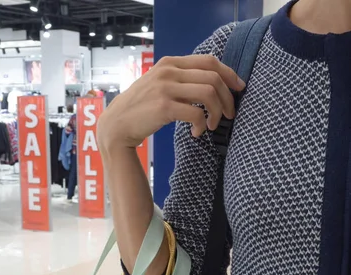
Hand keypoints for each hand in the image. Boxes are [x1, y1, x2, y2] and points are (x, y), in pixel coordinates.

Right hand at [97, 54, 244, 150]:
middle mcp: (169, 71)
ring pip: (209, 94)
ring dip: (217, 112)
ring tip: (212, 125)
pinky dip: (202, 125)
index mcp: (170, 63)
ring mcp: (165, 88)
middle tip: (229, 115)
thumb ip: (179, 80)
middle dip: (227, 98)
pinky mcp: (164, 107)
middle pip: (213, 78)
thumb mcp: (158, 85)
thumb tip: (209, 85)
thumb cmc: (140, 109)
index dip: (229, 74)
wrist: (116, 126)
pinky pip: (196, 114)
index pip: (209, 61)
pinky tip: (197, 133)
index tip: (239, 88)